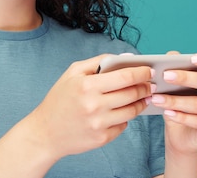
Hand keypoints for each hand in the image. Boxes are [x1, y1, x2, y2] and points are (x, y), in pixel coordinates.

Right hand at [27, 54, 153, 160]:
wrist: (46, 132)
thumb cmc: (60, 99)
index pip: (124, 77)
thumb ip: (98, 61)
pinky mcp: (102, 138)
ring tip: (143, 97)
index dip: (141, 72)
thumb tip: (124, 58)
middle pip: (131, 93)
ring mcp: (99, 124)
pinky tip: (123, 111)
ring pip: (132, 111)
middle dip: (145, 87)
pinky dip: (125, 117)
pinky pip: (123, 125)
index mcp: (87, 86)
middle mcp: (94, 105)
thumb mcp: (72, 73)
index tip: (149, 70)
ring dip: (141, 102)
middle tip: (150, 84)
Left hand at [150, 51, 196, 154]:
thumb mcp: (175, 87)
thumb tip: (171, 55)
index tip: (193, 59)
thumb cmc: (180, 106)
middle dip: (185, 78)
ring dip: (175, 100)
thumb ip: (176, 69)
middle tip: (165, 75)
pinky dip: (181, 116)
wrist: (181, 137)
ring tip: (157, 98)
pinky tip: (167, 113)